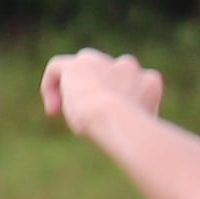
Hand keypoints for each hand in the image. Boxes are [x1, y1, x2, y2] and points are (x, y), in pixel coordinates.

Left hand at [40, 48, 163, 137]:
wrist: (118, 117)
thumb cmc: (131, 130)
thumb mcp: (138, 128)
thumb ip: (132, 120)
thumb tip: (126, 136)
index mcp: (149, 81)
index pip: (131, 86)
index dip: (118, 100)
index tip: (107, 119)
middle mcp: (128, 67)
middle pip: (107, 73)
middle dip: (97, 89)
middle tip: (86, 114)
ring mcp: (102, 62)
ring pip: (83, 69)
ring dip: (74, 89)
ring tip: (64, 112)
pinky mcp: (76, 65)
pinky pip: (58, 67)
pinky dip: (50, 86)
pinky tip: (52, 109)